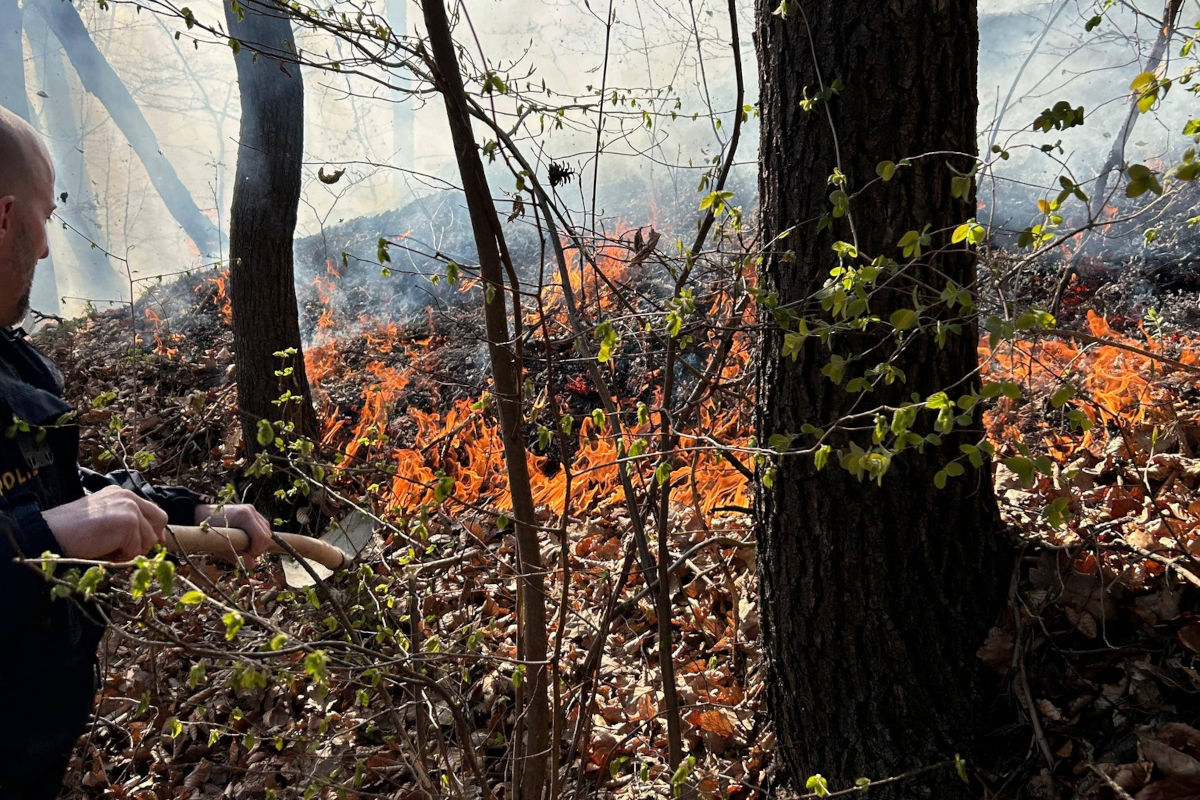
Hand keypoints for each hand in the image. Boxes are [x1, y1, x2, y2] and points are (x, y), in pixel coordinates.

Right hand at [42, 485, 168, 561]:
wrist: (51, 533)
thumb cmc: (72, 531)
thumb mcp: (103, 520)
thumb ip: (125, 523)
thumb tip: (152, 540)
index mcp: (121, 494)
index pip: (152, 510)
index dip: (155, 529)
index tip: (152, 544)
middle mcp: (128, 496)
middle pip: (160, 520)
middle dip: (150, 539)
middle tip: (130, 552)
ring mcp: (130, 508)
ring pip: (149, 539)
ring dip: (132, 551)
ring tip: (109, 552)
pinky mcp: (128, 523)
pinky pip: (137, 549)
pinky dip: (123, 557)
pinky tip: (105, 553)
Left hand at [194, 503, 272, 564]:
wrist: (200, 515)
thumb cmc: (208, 531)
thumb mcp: (220, 547)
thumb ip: (237, 556)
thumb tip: (253, 565)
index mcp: (245, 516)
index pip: (262, 537)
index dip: (257, 550)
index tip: (247, 556)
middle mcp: (252, 511)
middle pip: (267, 535)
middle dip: (258, 548)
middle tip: (244, 553)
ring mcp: (253, 511)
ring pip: (266, 531)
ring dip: (258, 543)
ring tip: (243, 547)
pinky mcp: (253, 513)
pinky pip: (262, 528)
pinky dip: (257, 537)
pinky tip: (245, 540)